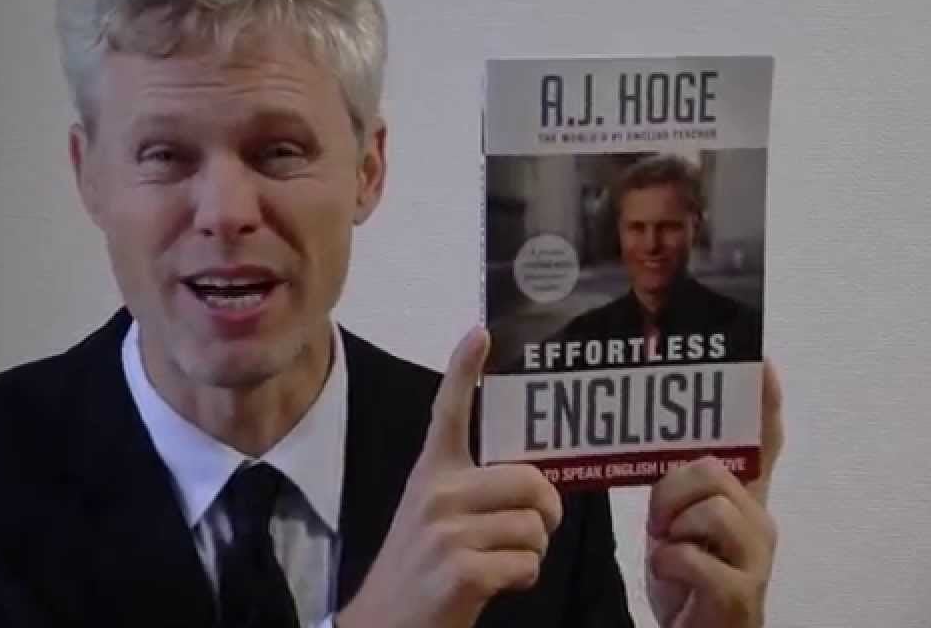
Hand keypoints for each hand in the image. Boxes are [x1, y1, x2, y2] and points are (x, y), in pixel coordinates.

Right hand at [336, 327, 562, 627]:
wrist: (384, 624)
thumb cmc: (420, 569)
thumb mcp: (432, 516)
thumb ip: (471, 490)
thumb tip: (533, 483)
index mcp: (431, 474)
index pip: (448, 412)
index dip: (464, 369)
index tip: (480, 332)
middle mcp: (436, 493)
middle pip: (531, 480)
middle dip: (546, 512)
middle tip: (533, 531)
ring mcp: (447, 531)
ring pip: (535, 526)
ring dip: (532, 553)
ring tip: (500, 563)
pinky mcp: (461, 569)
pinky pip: (527, 563)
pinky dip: (523, 580)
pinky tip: (494, 586)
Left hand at [644, 359, 784, 627]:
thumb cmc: (687, 578)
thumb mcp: (679, 523)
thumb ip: (679, 484)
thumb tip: (648, 436)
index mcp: (744, 501)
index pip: (762, 445)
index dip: (762, 405)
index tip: (761, 364)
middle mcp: (759, 522)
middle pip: (714, 470)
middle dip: (671, 490)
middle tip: (659, 523)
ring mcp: (756, 558)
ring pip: (710, 508)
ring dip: (671, 529)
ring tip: (669, 550)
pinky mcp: (742, 594)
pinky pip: (695, 557)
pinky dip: (670, 564)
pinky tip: (671, 575)